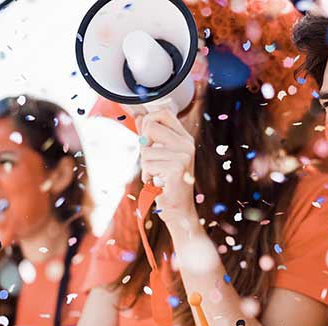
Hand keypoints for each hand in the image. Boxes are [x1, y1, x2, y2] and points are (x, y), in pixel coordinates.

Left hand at [136, 109, 196, 225]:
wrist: (178, 210)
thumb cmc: (167, 184)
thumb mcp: (158, 155)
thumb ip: (150, 136)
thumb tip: (140, 115)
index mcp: (185, 138)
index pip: (164, 113)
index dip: (149, 120)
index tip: (146, 138)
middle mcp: (187, 145)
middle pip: (151, 126)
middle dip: (144, 145)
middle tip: (151, 161)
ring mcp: (184, 156)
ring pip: (146, 151)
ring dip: (146, 167)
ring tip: (157, 176)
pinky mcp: (177, 168)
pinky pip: (148, 165)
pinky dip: (148, 176)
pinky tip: (158, 183)